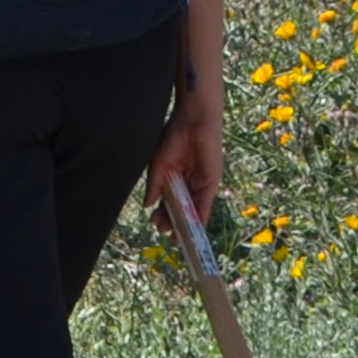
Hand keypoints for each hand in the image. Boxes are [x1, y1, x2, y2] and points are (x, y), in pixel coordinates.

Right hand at [147, 78, 224, 224]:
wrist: (193, 122)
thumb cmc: (173, 137)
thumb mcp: (158, 164)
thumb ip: (154, 185)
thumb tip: (147, 205)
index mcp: (173, 177)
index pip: (168, 200)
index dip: (162, 213)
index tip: (154, 224)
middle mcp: (187, 182)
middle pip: (180, 207)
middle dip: (172, 220)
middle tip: (164, 232)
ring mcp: (200, 183)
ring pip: (192, 208)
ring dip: (186, 223)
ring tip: (176, 235)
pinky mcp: (211, 182)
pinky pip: (205, 203)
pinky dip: (200, 216)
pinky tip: (195, 228)